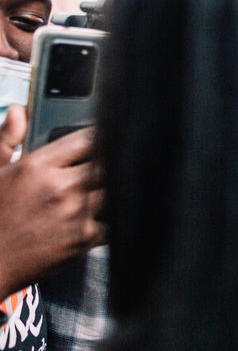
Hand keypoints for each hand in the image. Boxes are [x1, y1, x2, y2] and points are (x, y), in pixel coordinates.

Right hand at [0, 107, 104, 295]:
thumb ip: (7, 139)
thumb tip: (19, 112)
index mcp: (38, 167)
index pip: (87, 139)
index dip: (98, 136)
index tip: (104, 137)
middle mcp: (61, 188)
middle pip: (107, 163)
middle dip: (109, 161)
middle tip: (110, 162)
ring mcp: (76, 213)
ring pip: (114, 190)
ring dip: (113, 187)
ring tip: (109, 186)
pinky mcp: (85, 239)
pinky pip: (114, 220)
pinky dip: (114, 216)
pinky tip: (106, 213)